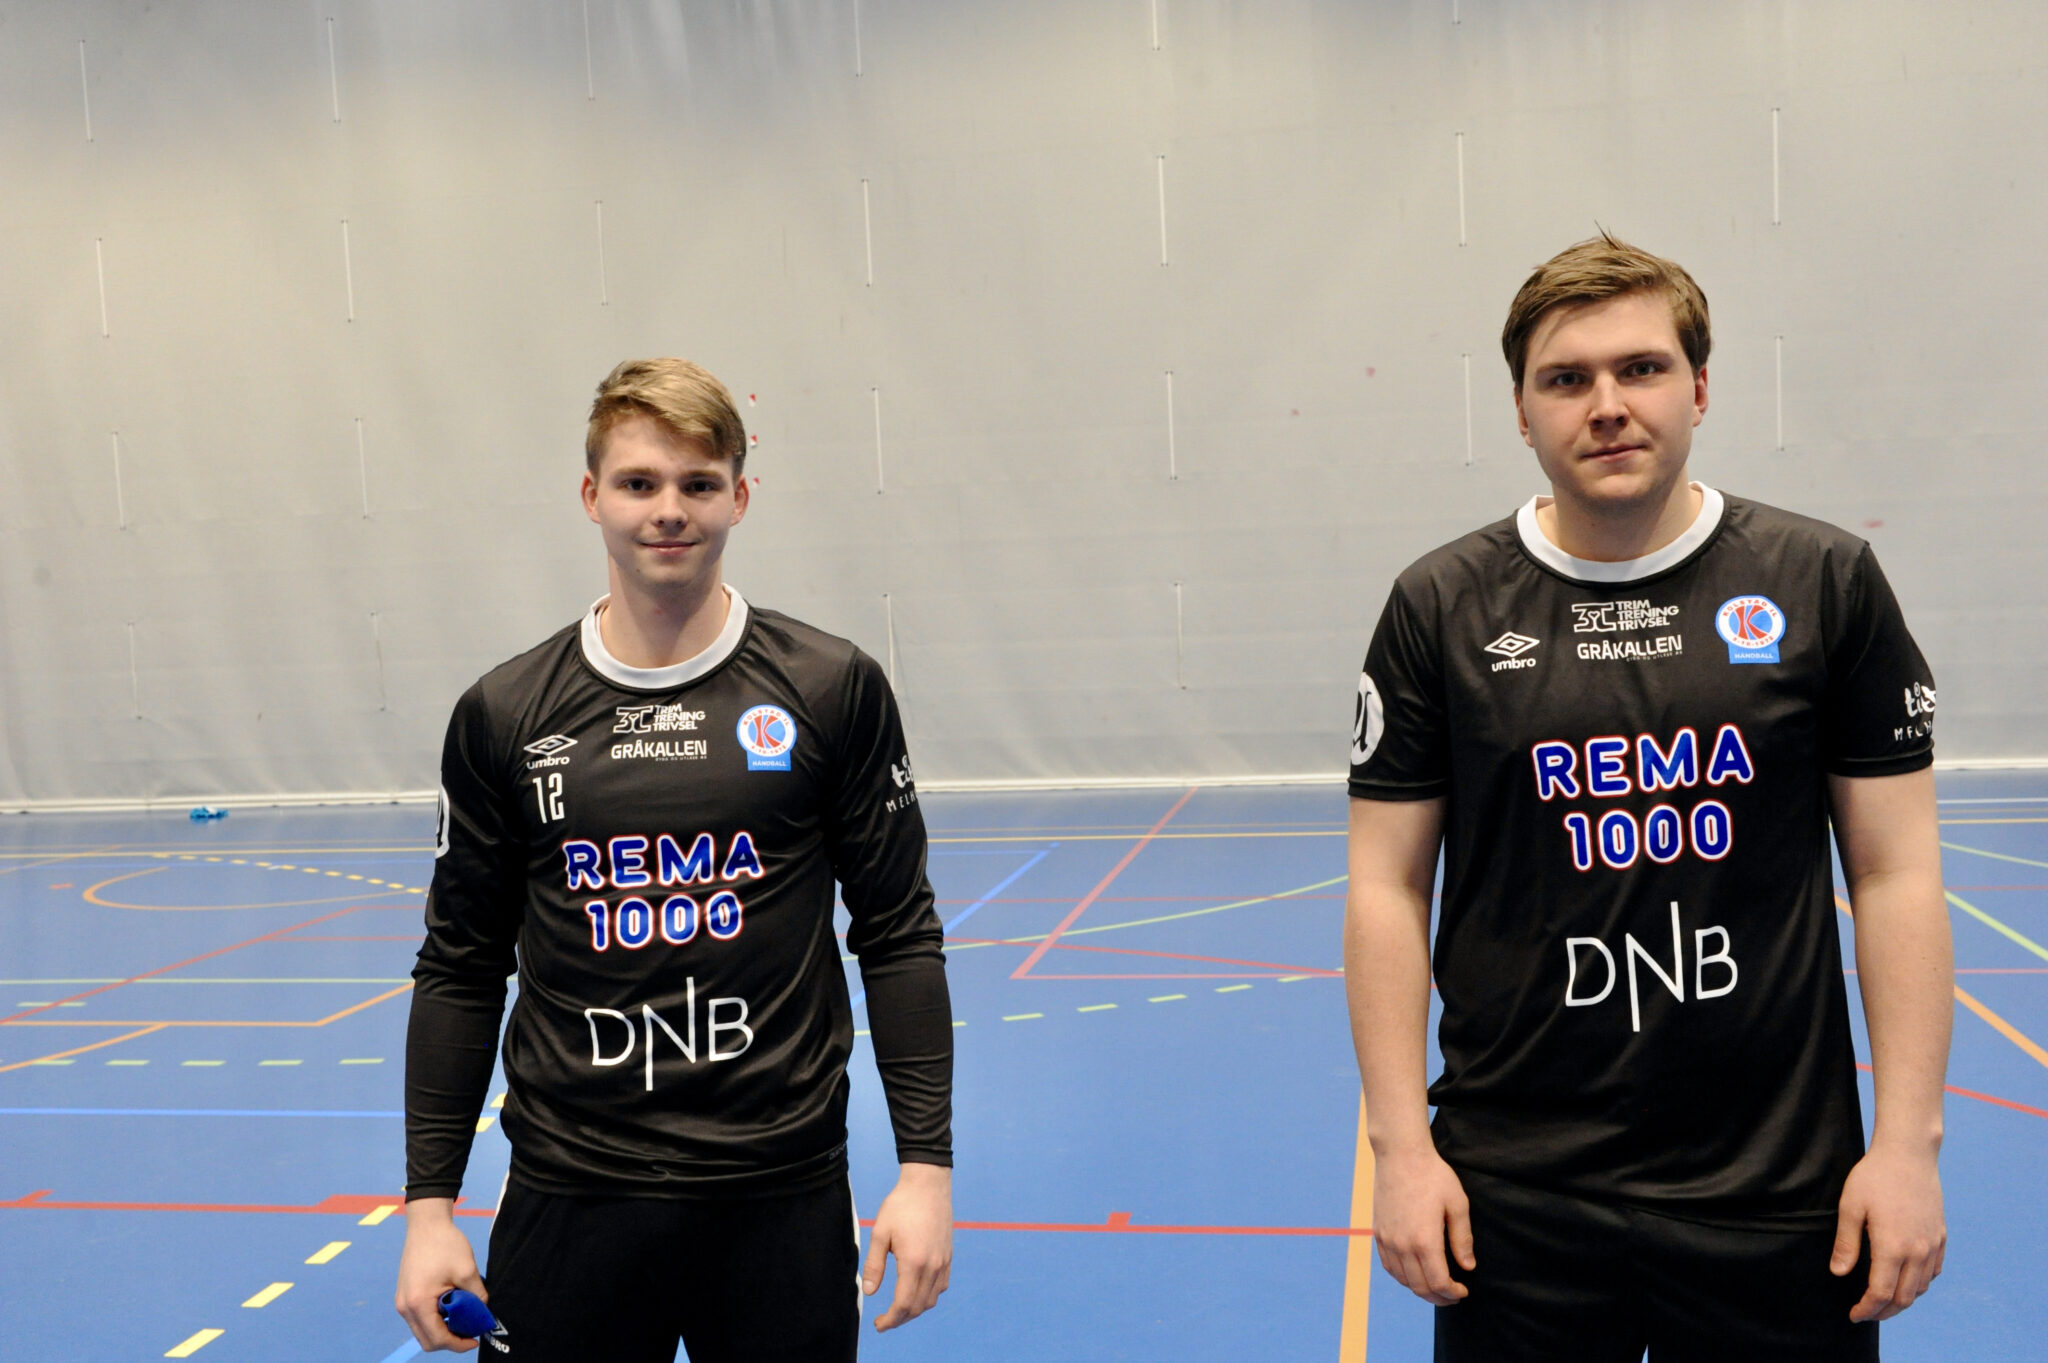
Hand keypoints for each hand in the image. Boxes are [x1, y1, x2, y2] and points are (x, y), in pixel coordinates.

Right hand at [395, 1198, 486, 1352]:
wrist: (427, 1224)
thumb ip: (477, 1296)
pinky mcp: (405, 1296)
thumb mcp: (467, 1271)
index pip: (437, 1338)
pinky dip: (436, 1320)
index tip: (476, 1339)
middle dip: (450, 1340)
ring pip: (422, 1331)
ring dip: (443, 1330)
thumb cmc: (445, 1244)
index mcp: (418, 1303)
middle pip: (427, 1340)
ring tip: (463, 1317)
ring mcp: (403, 1302)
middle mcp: (405, 1307)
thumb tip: (483, 1314)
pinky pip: (420, 1319)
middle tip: (471, 1331)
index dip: (458, 1344)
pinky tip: (452, 1307)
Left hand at [862, 1162, 951, 1330]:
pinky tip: (916, 1291)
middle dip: (900, 1319)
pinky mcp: (949, 1256)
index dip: (890, 1320)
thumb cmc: (901, 1205)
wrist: (928, 1184)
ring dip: (914, 1309)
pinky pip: (941, 1286)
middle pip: (918, 1307)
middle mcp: (932, 1266)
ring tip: (898, 1308)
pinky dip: (928, 1296)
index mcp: (914, 1262)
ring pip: (931, 1299)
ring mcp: (943, 1262)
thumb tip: (870, 1292)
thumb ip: (875, 1265)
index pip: (903, 1304)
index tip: (878, 1325)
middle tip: (884, 1320)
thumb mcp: (880, 1233)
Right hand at [1372, 1142, 1474, 1304]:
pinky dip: (1402, 1277)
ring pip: (1403, 1279)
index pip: (1438, 1282)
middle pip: (1420, 1287)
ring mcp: (1387, 1239)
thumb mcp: (1457, 1204)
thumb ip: (1462, 1239)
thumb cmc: (1433, 1175)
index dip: (1453, 1293)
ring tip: (1436, 1287)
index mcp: (1425, 1240)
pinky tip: (1414, 1273)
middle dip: (1439, 1297)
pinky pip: (1389, 1265)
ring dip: (1420, 1289)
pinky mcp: (1378, 1232)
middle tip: (1453, 1296)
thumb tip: (1468, 1266)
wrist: (1400, 1154)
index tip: (1463, 1291)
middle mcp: (1402, 1245)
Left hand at [1833, 1143, 1944, 1321]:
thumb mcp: (1850, 1207)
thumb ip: (1846, 1244)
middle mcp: (1918, 1251)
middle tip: (1866, 1313)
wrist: (1908, 1154)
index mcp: (1893, 1247)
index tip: (1854, 1314)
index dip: (1867, 1309)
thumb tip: (1839, 1273)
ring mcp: (1933, 1245)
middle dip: (1884, 1311)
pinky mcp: (1941, 1236)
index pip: (1881, 1293)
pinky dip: (1920, 1284)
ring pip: (1921, 1287)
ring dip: (1903, 1300)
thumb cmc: (1874, 1177)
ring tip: (1883, 1301)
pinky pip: (1934, 1271)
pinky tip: (1906, 1280)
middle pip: (1904, 1297)